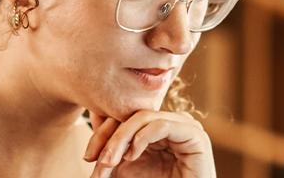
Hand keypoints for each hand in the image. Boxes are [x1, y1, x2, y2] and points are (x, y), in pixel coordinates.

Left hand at [83, 110, 215, 177]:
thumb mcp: (125, 168)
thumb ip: (111, 149)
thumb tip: (91, 118)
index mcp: (157, 127)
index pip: (124, 117)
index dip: (102, 133)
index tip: (88, 157)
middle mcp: (171, 122)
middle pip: (132, 115)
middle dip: (109, 137)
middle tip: (95, 159)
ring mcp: (184, 126)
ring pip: (144, 117)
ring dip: (121, 139)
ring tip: (110, 161)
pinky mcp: (194, 134)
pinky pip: (162, 125)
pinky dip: (142, 138)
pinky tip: (131, 156)